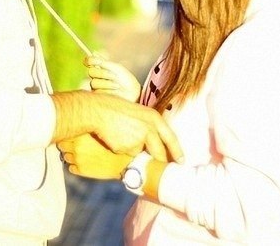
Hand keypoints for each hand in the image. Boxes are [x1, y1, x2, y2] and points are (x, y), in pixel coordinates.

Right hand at [52, 91, 183, 162]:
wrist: (98, 110)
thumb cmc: (115, 108)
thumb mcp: (138, 113)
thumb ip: (147, 126)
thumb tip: (152, 142)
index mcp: (154, 118)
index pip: (171, 138)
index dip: (177, 151)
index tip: (182, 161)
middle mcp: (150, 129)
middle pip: (159, 153)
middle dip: (160, 162)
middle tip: (162, 170)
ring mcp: (139, 140)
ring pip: (140, 154)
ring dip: (134, 152)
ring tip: (122, 136)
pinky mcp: (128, 149)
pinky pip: (127, 155)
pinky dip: (122, 151)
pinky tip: (115, 139)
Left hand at [58, 133, 132, 178]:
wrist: (123, 162)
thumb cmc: (115, 146)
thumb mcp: (101, 132)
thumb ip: (88, 128)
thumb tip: (78, 124)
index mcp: (81, 135)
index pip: (64, 132)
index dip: (68, 132)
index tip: (71, 133)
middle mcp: (77, 147)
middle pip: (61, 144)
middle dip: (67, 143)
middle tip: (75, 143)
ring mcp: (78, 159)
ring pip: (65, 156)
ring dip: (71, 154)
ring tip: (82, 153)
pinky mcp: (80, 170)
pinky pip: (70, 167)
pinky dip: (74, 165)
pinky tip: (84, 162)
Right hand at [85, 55, 140, 102]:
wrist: (132, 92)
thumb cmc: (125, 79)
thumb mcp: (117, 68)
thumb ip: (105, 62)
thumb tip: (94, 52)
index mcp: (100, 67)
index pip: (88, 61)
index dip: (91, 60)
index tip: (99, 61)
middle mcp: (96, 76)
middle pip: (91, 72)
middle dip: (103, 73)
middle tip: (114, 76)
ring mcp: (96, 86)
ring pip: (94, 83)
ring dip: (108, 83)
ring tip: (118, 86)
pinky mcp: (98, 95)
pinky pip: (98, 92)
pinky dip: (109, 91)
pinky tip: (115, 91)